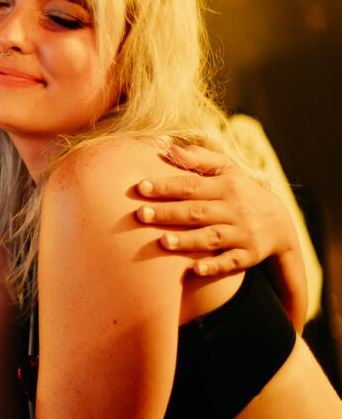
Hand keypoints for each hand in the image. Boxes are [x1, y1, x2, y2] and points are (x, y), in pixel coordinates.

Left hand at [135, 144, 292, 276]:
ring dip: (187, 240)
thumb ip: (199, 158)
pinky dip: (214, 266)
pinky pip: (231, 262)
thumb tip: (169, 149)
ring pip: (212, 237)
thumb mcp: (227, 170)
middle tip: (139, 214)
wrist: (279, 224)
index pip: (191, 185)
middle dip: (168, 213)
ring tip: (162, 242)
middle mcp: (234, 210)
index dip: (166, 186)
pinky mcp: (248, 256)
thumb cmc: (240, 192)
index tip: (140, 187)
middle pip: (197, 211)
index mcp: (226, 186)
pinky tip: (195, 269)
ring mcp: (242, 234)